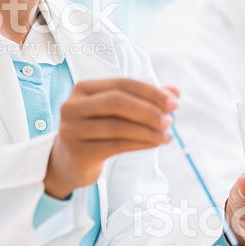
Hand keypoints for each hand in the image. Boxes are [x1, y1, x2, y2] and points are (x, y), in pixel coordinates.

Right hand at [45, 80, 175, 198]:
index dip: (150, 92)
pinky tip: (155, 144)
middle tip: (170, 120)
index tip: (173, 103)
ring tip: (166, 135)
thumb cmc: (97, 130)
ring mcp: (72, 129)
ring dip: (147, 131)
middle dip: (148, 110)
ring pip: (117, 126)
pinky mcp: (78, 152)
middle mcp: (73, 106)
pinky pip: (115, 146)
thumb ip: (144, 99)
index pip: (121, 84)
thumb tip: (175, 92)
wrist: (69, 161)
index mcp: (83, 88)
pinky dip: (139, 144)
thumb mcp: (116, 112)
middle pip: (116, 102)